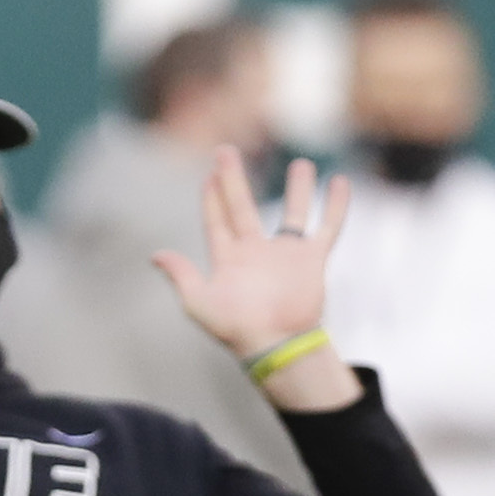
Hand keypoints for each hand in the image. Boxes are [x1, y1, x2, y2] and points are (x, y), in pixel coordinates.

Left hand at [153, 149, 362, 411]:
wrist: (277, 344)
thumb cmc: (235, 328)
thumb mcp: (198, 302)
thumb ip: (181, 276)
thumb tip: (154, 255)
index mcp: (229, 260)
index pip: (216, 222)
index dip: (211, 199)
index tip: (207, 176)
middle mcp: (256, 252)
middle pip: (244, 207)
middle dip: (234, 180)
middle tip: (226, 150)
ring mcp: (285, 255)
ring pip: (294, 212)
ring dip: (297, 189)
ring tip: (302, 162)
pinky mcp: (312, 260)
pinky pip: (327, 227)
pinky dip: (335, 206)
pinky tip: (340, 182)